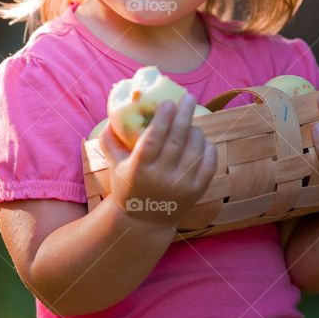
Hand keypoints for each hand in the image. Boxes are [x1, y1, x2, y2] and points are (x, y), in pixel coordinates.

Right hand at [99, 94, 217, 229]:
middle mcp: (162, 178)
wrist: (145, 220)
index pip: (153, 140)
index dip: (162, 119)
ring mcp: (182, 185)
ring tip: (191, 122)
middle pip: (177, 140)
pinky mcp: (197, 191)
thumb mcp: (114, 165)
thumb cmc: (128, 186)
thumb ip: (110, 141)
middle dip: (184, 114)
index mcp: (139, 169)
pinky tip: (201, 140)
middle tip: (188, 97)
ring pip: (195, 149)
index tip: (168, 102)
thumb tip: (111, 116)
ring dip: (195, 130)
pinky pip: (209, 163)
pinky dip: (207, 147)